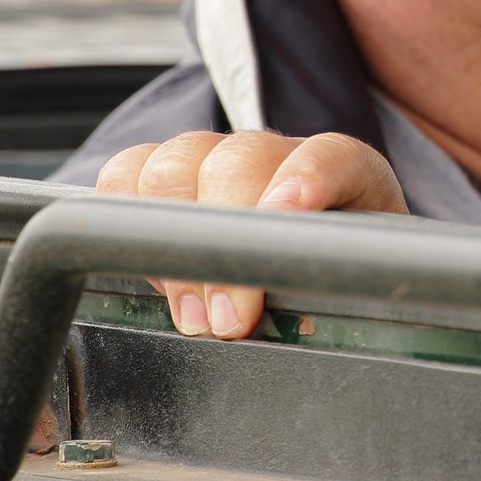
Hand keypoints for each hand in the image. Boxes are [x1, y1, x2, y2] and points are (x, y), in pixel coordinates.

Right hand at [91, 130, 406, 339]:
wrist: (323, 270)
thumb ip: (341, 295)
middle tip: (230, 319)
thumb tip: (304, 326)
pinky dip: (125, 216)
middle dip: (224, 242)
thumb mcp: (356, 293)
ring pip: (177, 162)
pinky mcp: (168, 175)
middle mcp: (278, 155)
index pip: (332, 156)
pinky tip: (152, 272)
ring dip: (173, 241)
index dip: (307, 176)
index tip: (286, 214)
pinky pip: (127, 172)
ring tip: (191, 313)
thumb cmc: (340, 286)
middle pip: (239, 160)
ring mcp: (218, 157)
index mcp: (348, 175)